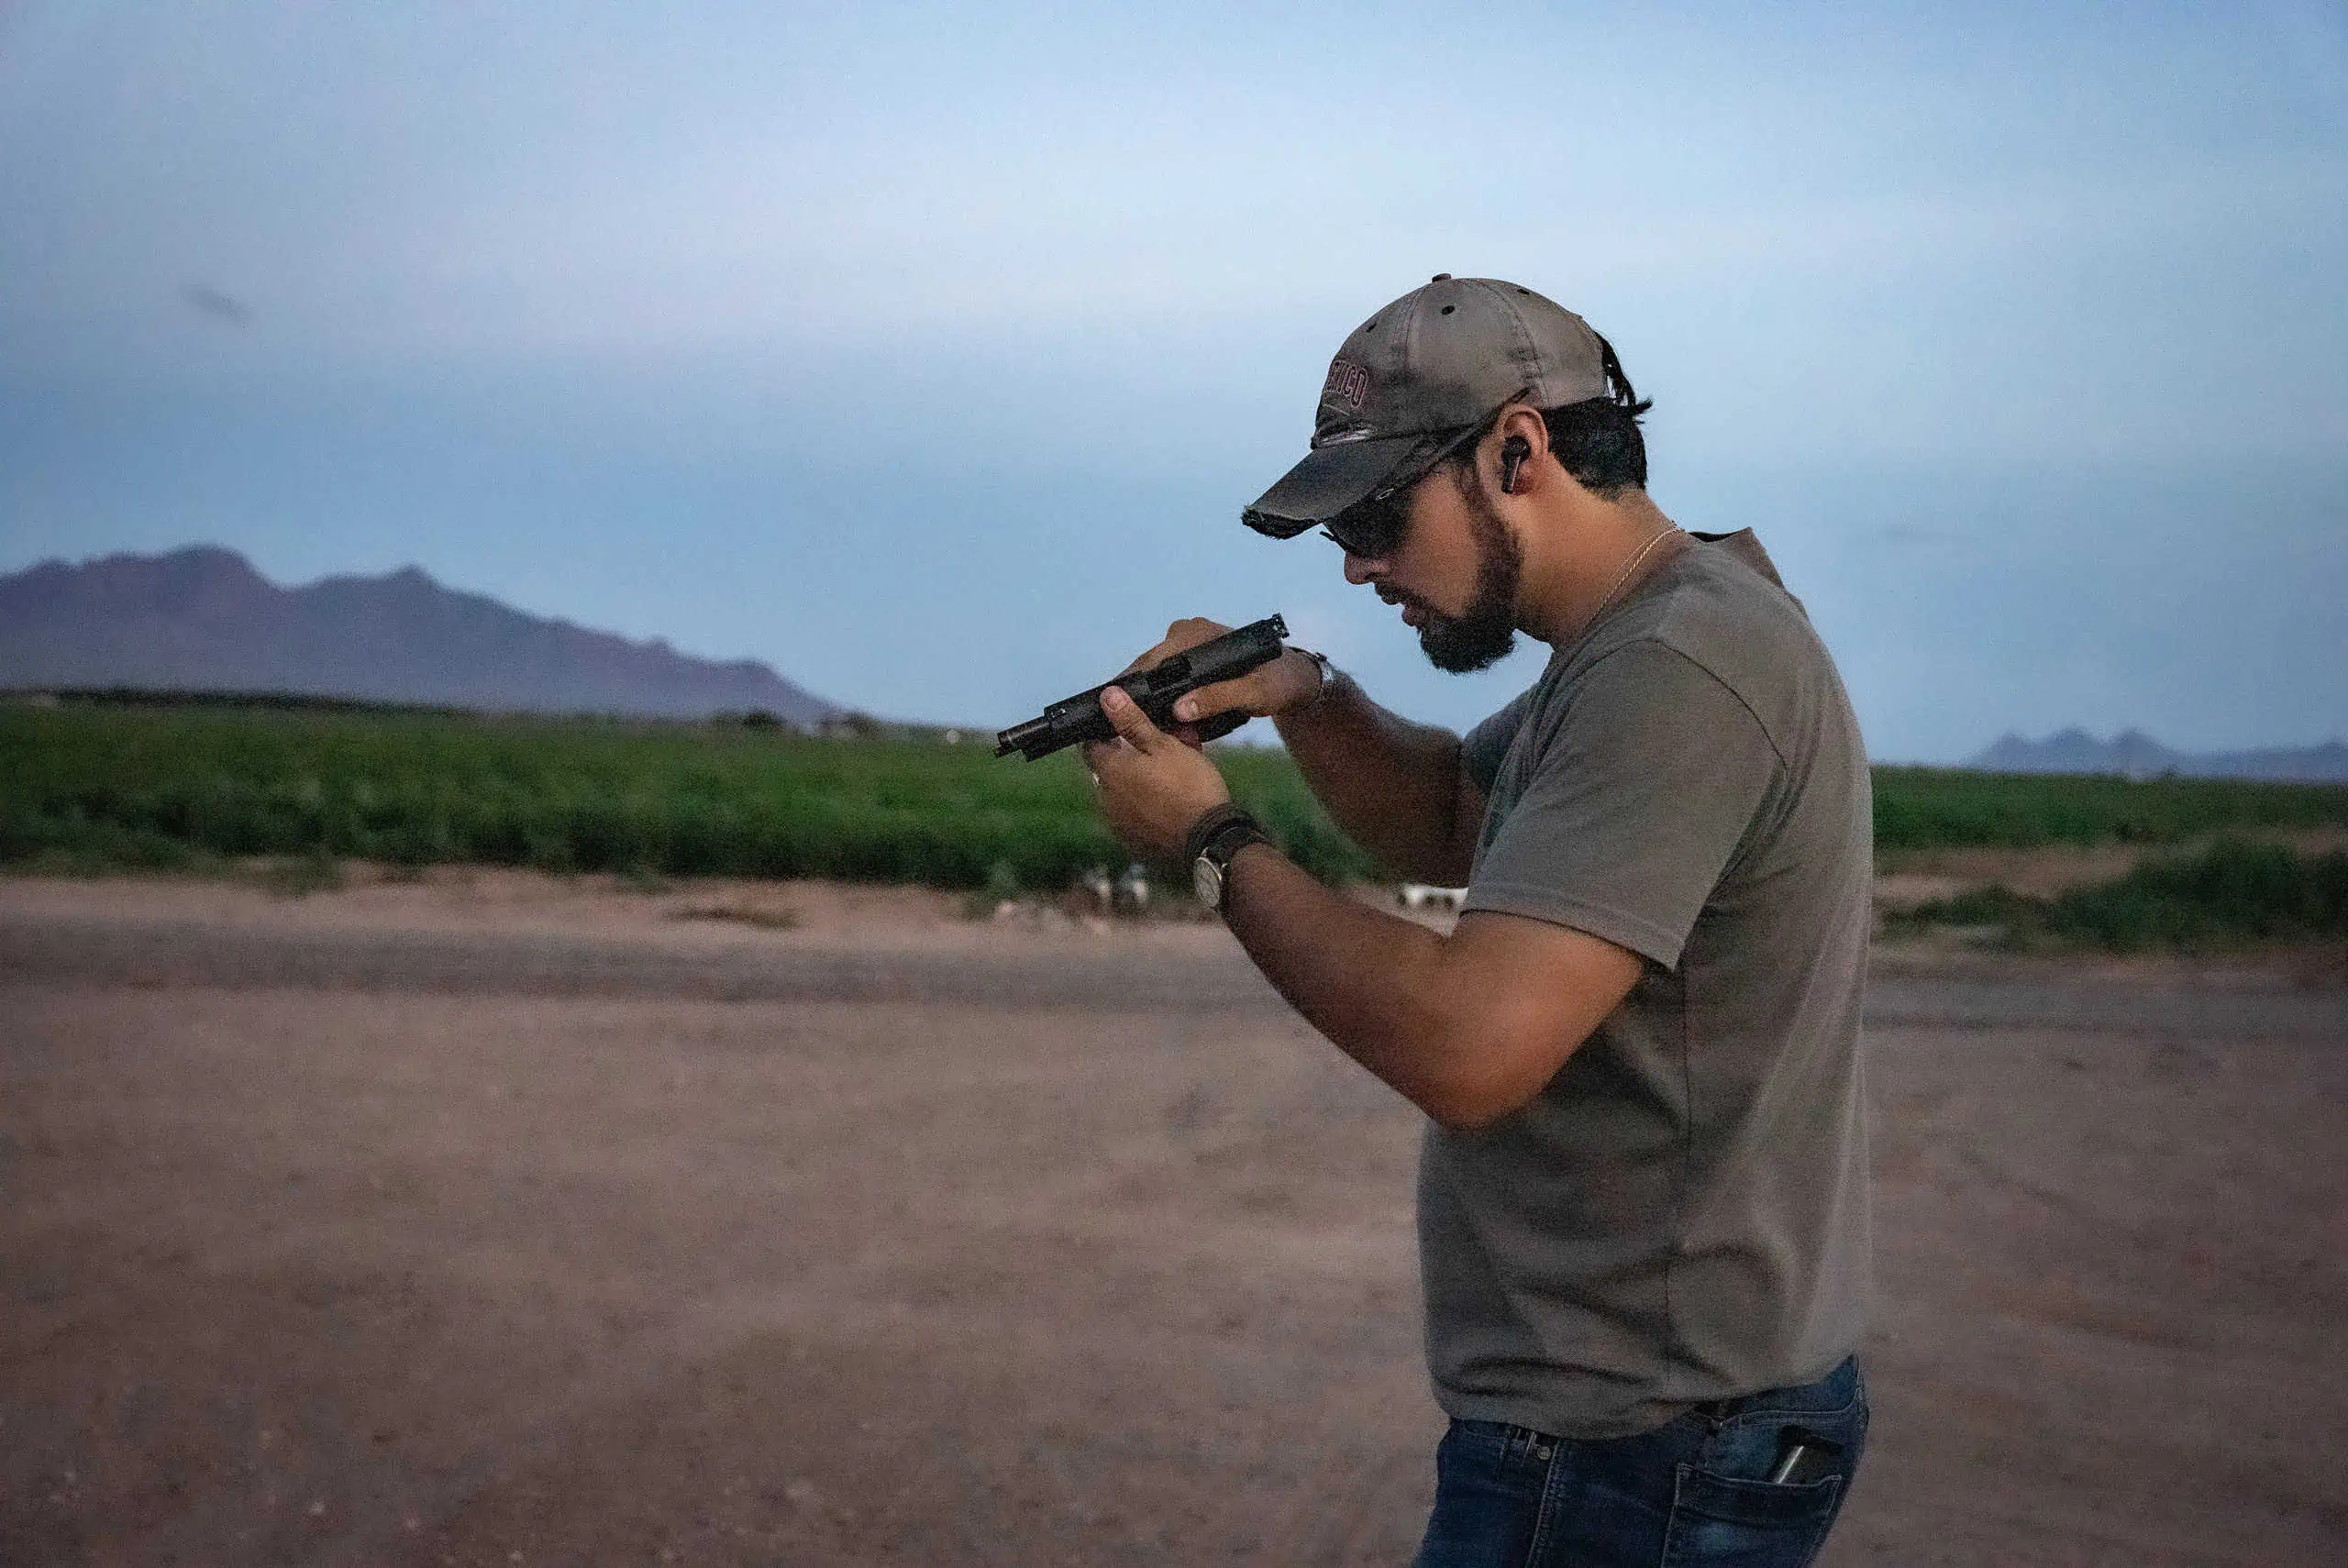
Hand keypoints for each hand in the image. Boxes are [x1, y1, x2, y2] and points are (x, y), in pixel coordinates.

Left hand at [1083, 686, 1231, 860]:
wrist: (1209, 838)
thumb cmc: (1187, 786)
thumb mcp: (1163, 745)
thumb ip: (1132, 721)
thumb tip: (1107, 697)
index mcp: (1109, 772)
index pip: (1089, 745)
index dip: (1105, 732)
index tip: (1125, 726)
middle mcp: (1105, 799)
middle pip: (1110, 769)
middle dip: (1131, 755)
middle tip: (1162, 746)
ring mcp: (1119, 823)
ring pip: (1125, 791)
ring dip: (1141, 778)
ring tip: (1174, 769)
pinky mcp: (1135, 840)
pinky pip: (1136, 813)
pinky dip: (1148, 801)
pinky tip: (1173, 796)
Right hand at [1119, 618, 1327, 746]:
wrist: (1292, 679)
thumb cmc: (1277, 682)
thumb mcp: (1253, 693)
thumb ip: (1218, 699)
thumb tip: (1179, 709)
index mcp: (1196, 634)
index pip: (1152, 660)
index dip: (1135, 687)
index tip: (1122, 712)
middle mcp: (1185, 634)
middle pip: (1150, 669)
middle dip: (1145, 700)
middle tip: (1138, 730)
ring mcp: (1185, 646)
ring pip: (1157, 678)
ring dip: (1155, 704)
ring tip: (1156, 731)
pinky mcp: (1190, 660)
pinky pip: (1168, 681)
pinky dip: (1167, 701)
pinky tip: (1169, 722)